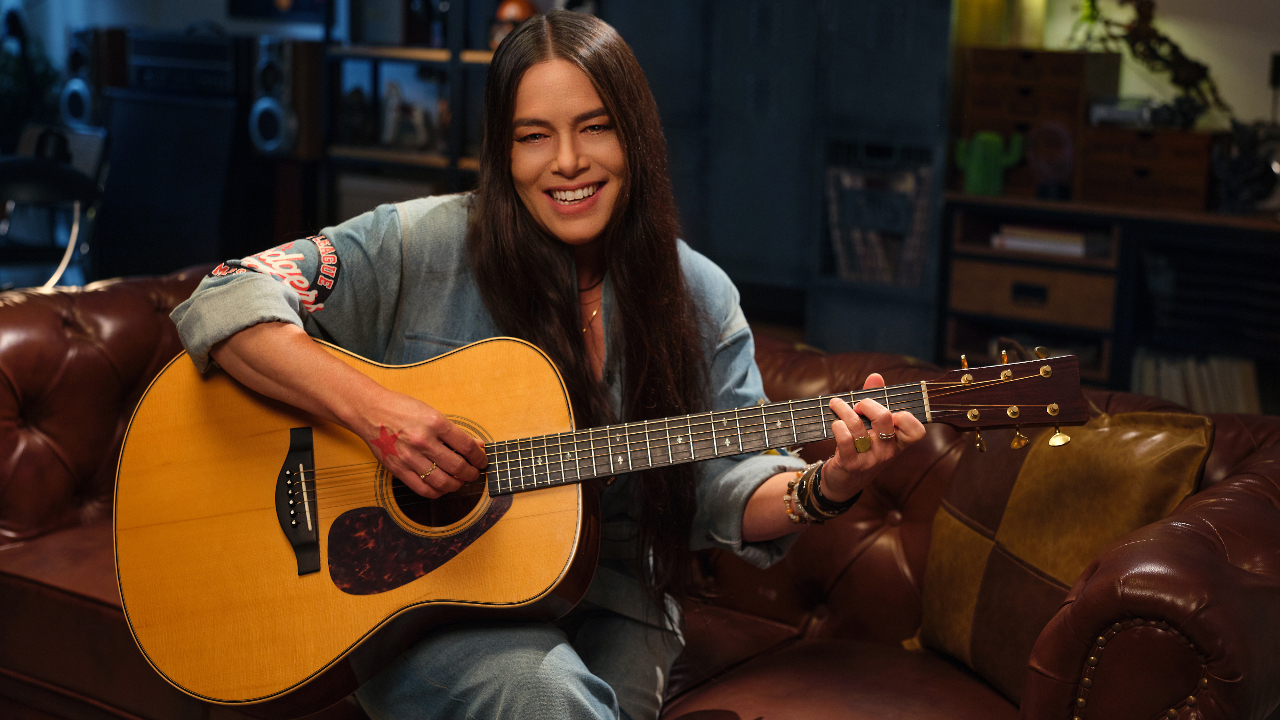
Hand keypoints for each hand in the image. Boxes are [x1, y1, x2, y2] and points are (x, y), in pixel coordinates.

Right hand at [356, 389, 486, 498]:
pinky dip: (437, 492)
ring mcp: (410, 457)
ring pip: (442, 482)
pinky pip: (423, 489)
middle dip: (471, 474)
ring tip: (460, 482)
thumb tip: (476, 445)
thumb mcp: (432, 412)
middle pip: (457, 467)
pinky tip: (442, 488)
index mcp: (435, 422)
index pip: (466, 446)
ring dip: (456, 485)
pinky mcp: (398, 469)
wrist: (370, 411)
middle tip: (474, 474)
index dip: (479, 457)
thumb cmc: (401, 408)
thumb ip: (453, 431)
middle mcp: (423, 441)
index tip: (482, 461)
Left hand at [819, 373, 926, 501]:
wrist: (843, 483)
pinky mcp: (850, 464)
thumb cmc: (860, 450)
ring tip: (836, 405)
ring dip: (843, 409)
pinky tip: (835, 423)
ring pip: (858, 425)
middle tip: (857, 405)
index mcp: (897, 443)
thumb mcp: (872, 430)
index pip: (916, 431)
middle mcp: (887, 452)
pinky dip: (837, 426)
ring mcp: (870, 460)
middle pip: (885, 418)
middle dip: (868, 403)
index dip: (907, 417)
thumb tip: (876, 376)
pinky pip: (845, 439)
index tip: (891, 410)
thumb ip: (875, 401)